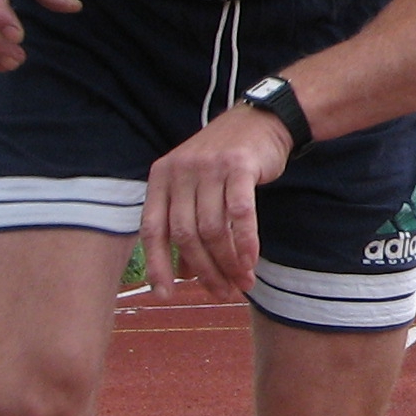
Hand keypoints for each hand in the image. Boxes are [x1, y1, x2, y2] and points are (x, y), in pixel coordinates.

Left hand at [139, 106, 293, 302]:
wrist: (262, 121)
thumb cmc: (226, 160)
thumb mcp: (196, 187)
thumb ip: (186, 225)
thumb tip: (184, 275)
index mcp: (161, 178)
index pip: (152, 229)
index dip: (157, 265)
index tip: (165, 295)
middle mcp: (180, 171)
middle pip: (185, 234)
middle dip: (204, 270)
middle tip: (222, 292)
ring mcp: (209, 167)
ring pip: (212, 229)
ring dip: (228, 263)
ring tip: (242, 282)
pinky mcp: (239, 166)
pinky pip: (240, 214)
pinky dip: (245, 243)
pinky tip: (252, 262)